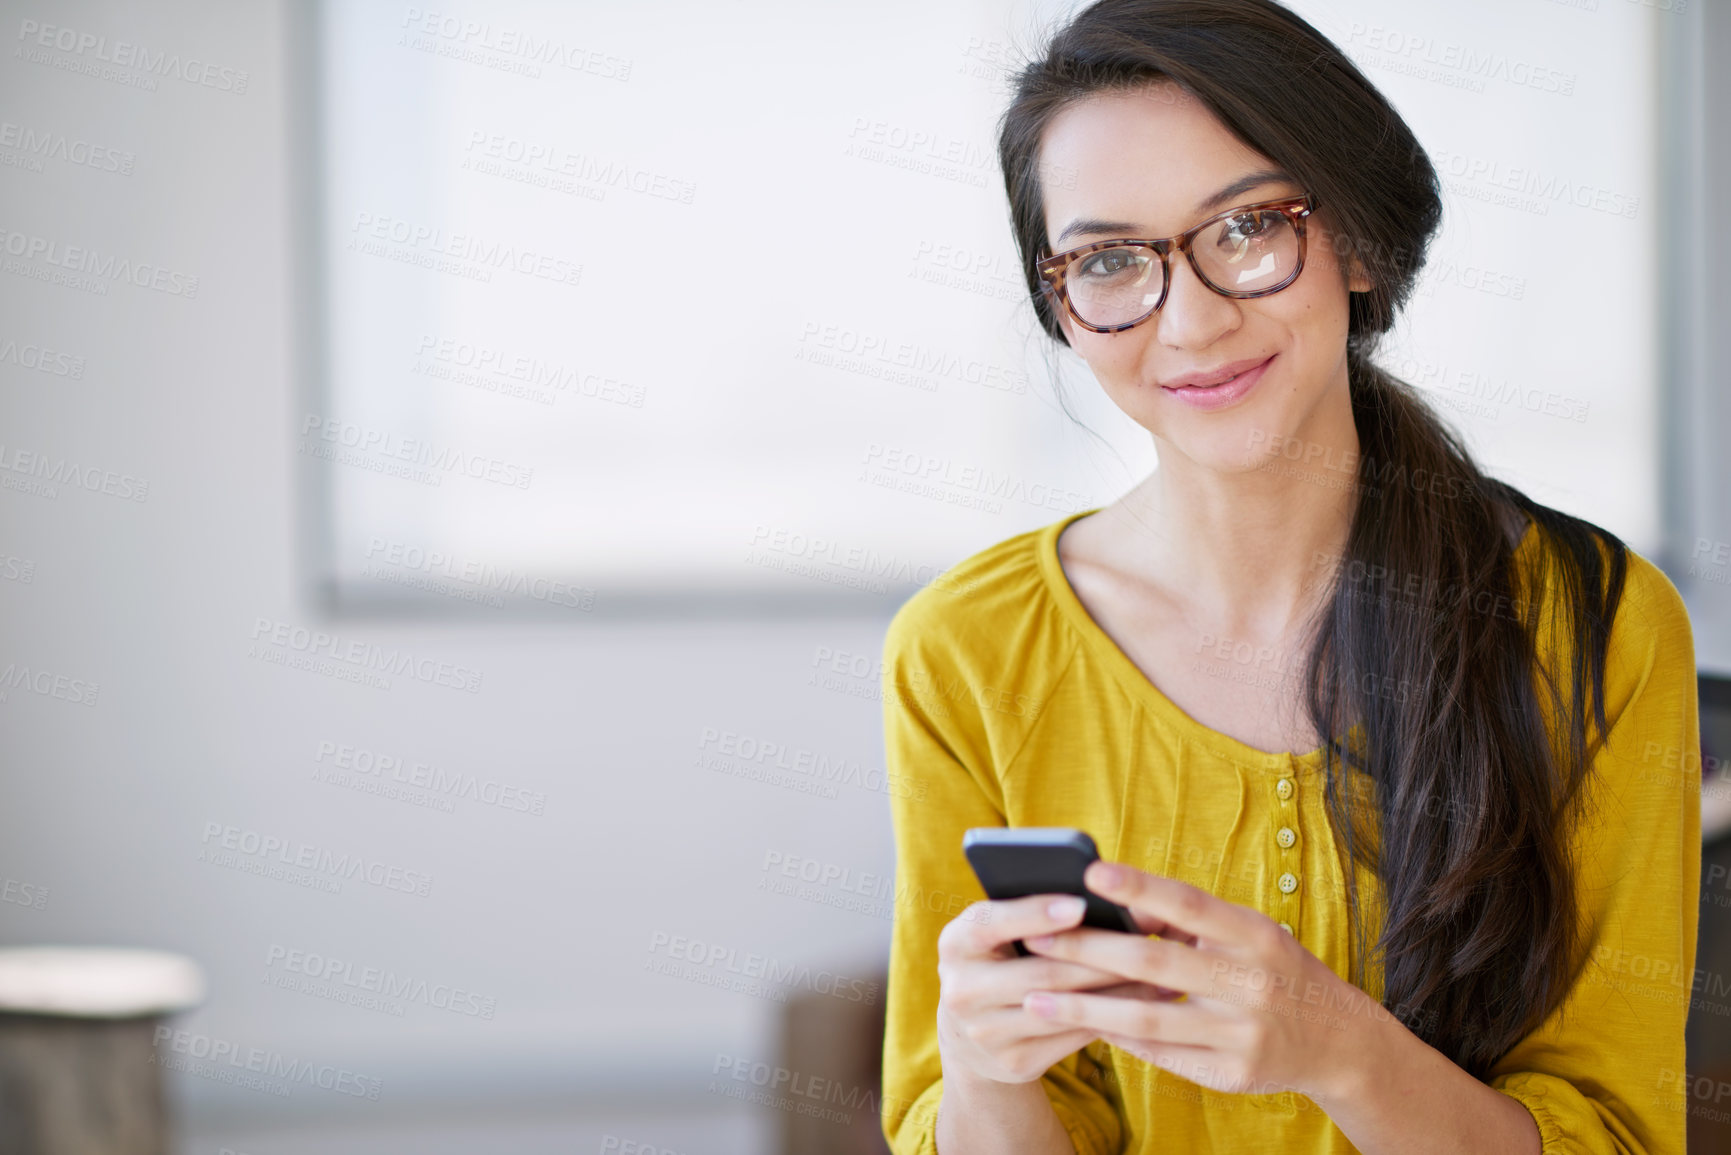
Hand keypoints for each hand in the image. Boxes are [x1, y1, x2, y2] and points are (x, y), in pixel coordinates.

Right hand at [934, 892, 1171, 1085]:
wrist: (971, 1033)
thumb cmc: (1000, 958)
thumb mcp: (997, 932)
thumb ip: (1032, 913)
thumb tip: (1103, 897)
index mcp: (954, 943)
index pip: (994, 923)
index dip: (1037, 913)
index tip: (1081, 903)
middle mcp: (961, 990)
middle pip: (1040, 972)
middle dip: (1098, 957)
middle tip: (1146, 941)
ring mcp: (985, 1033)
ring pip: (1064, 1008)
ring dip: (1116, 991)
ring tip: (1160, 974)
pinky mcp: (1014, 1062)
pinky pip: (1072, 1038)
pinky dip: (1113, 1019)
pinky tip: (1146, 1005)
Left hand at [1019, 860, 1378, 1102]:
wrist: (1337, 1041)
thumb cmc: (1274, 970)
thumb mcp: (1248, 935)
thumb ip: (1190, 924)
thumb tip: (1117, 908)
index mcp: (1254, 935)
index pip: (1189, 905)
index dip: (1140, 887)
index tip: (1090, 871)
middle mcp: (1251, 983)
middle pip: (1155, 964)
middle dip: (1088, 950)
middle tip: (1035, 937)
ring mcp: (1243, 1033)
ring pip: (1147, 1019)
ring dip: (1085, 1006)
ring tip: (1035, 995)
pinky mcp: (1231, 1073)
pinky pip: (1160, 1053)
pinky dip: (1117, 1036)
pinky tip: (1080, 1023)